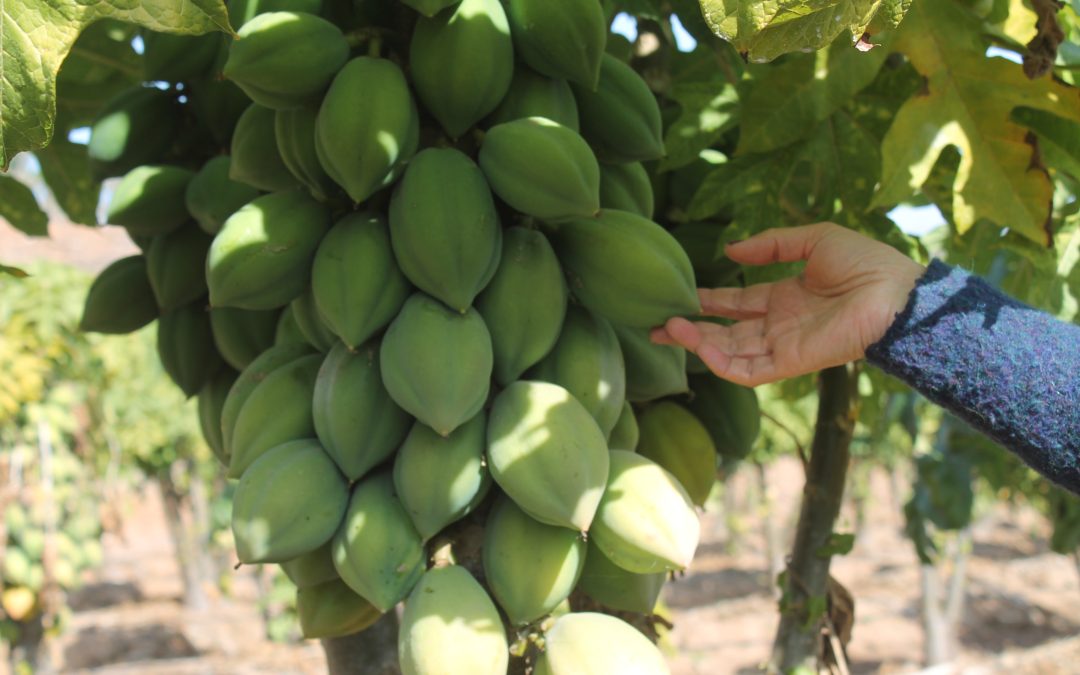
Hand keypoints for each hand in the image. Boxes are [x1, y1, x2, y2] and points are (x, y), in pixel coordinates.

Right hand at [651, 223, 924, 386]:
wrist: (897, 295)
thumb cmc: (866, 264)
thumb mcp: (814, 240)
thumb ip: (770, 244)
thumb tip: (729, 251)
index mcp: (785, 298)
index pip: (737, 304)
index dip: (708, 302)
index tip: (679, 297)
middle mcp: (779, 326)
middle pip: (726, 332)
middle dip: (691, 329)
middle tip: (658, 324)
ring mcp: (783, 347)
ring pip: (731, 353)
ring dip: (699, 344)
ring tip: (670, 329)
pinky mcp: (791, 363)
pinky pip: (750, 372)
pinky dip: (723, 364)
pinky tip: (700, 348)